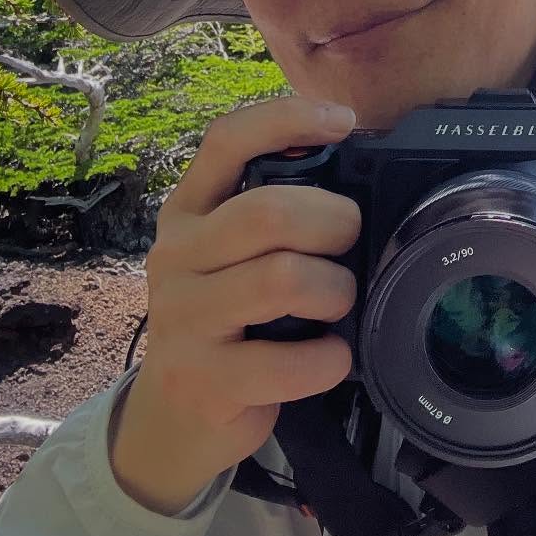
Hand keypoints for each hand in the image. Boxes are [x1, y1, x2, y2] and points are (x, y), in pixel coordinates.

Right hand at [109, 94, 361, 514]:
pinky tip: (329, 357)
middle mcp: (176, 256)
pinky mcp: (201, 380)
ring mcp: (182, 319)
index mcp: (189, 210)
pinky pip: (285, 361)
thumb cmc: (231, 316)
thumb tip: (359, 164)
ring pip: (282, 279)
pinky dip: (327, 358)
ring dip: (335, 290)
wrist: (178, 416)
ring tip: (338, 303)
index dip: (288, 118)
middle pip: (268, 212)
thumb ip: (274, 209)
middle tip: (350, 243)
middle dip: (334, 222)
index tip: (344, 121)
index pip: (226, 141)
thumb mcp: (233, 253)